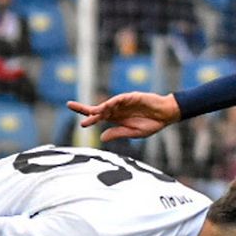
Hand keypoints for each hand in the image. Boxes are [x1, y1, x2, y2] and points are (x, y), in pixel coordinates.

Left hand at [67, 92, 181, 141]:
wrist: (166, 115)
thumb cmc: (151, 124)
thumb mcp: (133, 133)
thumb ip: (117, 133)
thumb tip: (101, 137)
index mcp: (116, 119)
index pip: (98, 118)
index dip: (89, 119)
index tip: (81, 125)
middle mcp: (117, 109)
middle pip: (97, 108)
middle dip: (84, 108)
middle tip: (70, 105)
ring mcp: (124, 102)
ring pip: (107, 104)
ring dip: (99, 109)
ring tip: (91, 113)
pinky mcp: (132, 97)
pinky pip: (120, 99)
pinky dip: (113, 102)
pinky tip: (106, 105)